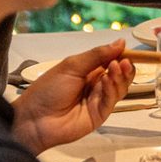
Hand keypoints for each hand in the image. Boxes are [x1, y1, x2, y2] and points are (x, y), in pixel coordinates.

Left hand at [10, 41, 132, 153]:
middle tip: (125, 60)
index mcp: (88, 71)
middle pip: (119, 74)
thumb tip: (120, 42)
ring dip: (120, 76)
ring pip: (119, 87)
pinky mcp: (101, 114)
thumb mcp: (72, 66)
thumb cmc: (48, 90)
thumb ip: (97, 55)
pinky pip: (112, 100)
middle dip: (125, 66)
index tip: (126, 48)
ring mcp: (99, 100)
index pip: (111, 60)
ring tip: (118, 66)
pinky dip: (112, 89)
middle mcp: (96, 84)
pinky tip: (108, 80)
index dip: (120, 54)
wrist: (34, 119)